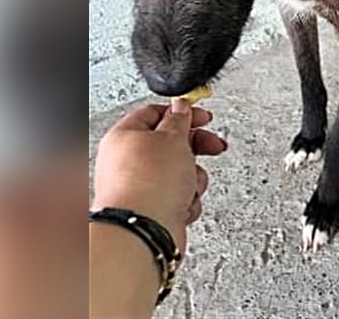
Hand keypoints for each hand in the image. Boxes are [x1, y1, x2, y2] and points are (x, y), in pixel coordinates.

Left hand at [92, 98, 226, 249]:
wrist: (145, 232)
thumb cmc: (149, 184)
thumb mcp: (173, 138)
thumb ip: (180, 119)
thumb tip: (181, 107)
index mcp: (125, 136)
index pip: (156, 114)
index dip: (183, 113)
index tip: (204, 117)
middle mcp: (128, 161)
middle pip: (170, 144)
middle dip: (196, 148)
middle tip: (213, 146)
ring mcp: (140, 187)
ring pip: (180, 173)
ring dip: (193, 179)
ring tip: (187, 186)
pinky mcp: (152, 209)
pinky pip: (178, 197)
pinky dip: (186, 201)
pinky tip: (181, 205)